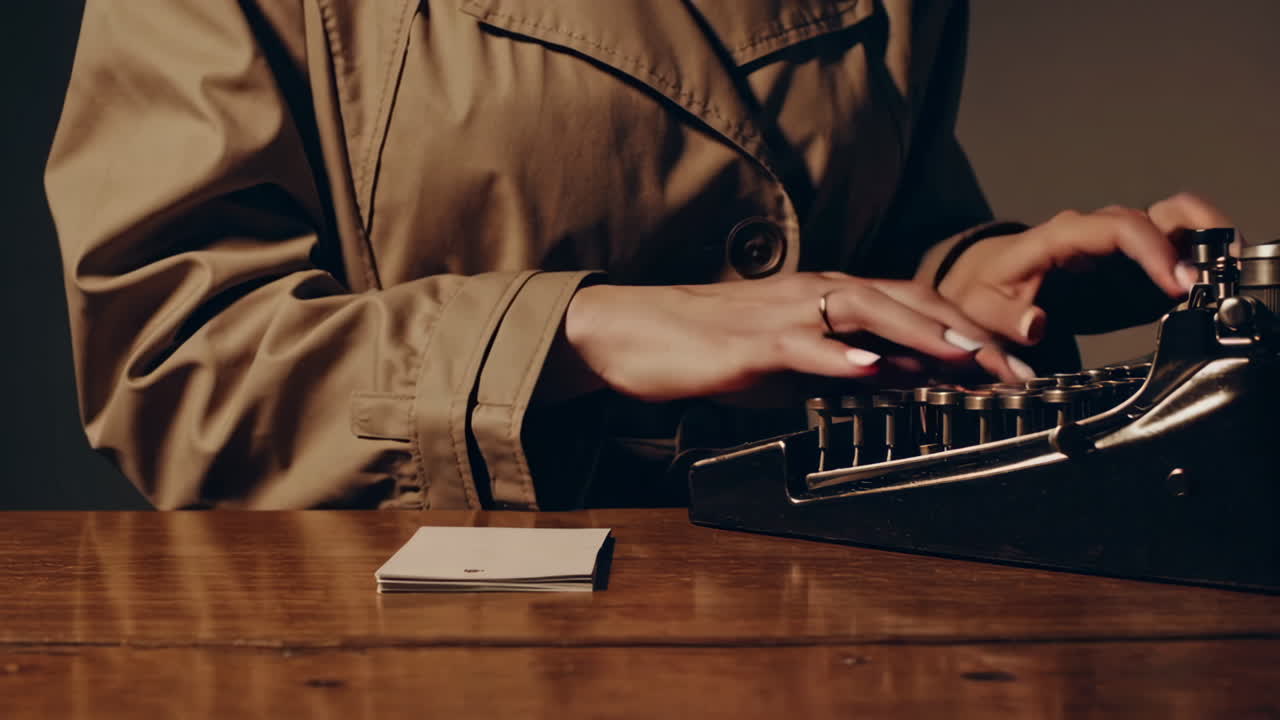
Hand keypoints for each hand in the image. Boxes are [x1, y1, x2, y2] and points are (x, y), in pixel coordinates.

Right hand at [561, 273, 1029, 403]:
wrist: (633, 332)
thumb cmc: (711, 347)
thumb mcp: (792, 363)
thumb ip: (848, 368)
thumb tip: (905, 380)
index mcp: (829, 298)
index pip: (915, 305)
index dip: (970, 330)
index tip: (1015, 365)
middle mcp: (815, 294)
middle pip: (907, 302)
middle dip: (969, 335)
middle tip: (1019, 371)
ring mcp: (784, 314)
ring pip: (866, 311)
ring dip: (923, 333)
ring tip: (969, 357)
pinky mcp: (749, 342)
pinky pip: (802, 345)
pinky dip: (841, 355)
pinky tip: (874, 366)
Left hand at [938, 192, 1233, 342]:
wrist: (984, 282)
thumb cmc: (984, 290)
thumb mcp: (980, 308)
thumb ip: (1007, 318)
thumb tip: (1035, 324)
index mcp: (1061, 237)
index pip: (1117, 228)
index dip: (1152, 250)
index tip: (1177, 283)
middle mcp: (1097, 233)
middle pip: (1161, 213)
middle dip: (1198, 235)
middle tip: (1219, 272)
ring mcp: (1119, 248)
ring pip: (1176, 223)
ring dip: (1208, 243)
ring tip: (1230, 274)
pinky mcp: (1132, 267)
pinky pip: (1175, 251)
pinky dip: (1200, 262)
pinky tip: (1213, 287)